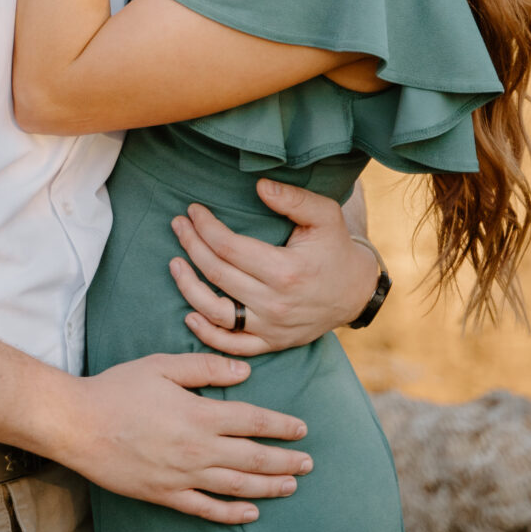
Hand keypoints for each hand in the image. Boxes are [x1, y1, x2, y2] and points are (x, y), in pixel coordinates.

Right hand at [54, 350, 311, 523]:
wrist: (79, 425)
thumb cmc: (118, 389)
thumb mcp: (161, 366)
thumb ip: (205, 367)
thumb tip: (244, 373)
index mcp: (199, 414)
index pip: (252, 421)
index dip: (280, 426)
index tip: (302, 429)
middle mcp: (197, 449)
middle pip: (252, 458)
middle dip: (284, 461)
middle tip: (309, 464)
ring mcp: (183, 476)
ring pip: (237, 486)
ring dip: (268, 487)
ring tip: (291, 486)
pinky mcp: (166, 495)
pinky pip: (206, 509)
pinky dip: (232, 513)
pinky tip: (251, 513)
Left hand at [168, 182, 381, 357]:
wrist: (355, 292)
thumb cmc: (335, 248)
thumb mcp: (324, 215)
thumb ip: (293, 199)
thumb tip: (259, 186)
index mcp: (285, 270)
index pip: (229, 248)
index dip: (205, 227)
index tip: (193, 210)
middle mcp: (275, 303)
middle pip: (218, 274)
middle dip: (191, 246)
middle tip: (178, 225)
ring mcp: (271, 328)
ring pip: (217, 313)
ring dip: (188, 288)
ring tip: (175, 263)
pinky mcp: (271, 343)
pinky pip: (232, 345)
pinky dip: (207, 335)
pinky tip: (190, 315)